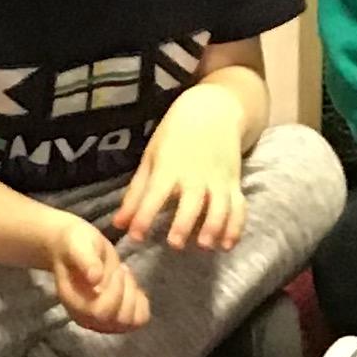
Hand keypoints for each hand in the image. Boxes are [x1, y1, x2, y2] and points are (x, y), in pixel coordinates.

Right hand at [44, 213, 148, 335]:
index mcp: (76, 304)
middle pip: (120, 320)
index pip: (102, 312)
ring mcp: (102, 322)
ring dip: (134, 296)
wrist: (73, 249)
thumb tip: (95, 279)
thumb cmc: (75, 246)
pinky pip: (138, 319)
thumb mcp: (79, 246)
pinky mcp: (115, 318)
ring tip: (124, 276)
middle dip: (127, 292)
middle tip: (121, 270)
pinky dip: (140, 302)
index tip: (117, 269)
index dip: (116, 291)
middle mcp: (88, 319)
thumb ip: (86, 261)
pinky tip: (130, 285)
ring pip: (131, 322)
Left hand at [115, 86, 246, 251]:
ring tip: (205, 245)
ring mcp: (217, 180)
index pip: (155, 195)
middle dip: (184, 223)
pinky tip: (227, 244)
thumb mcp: (151, 159)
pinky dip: (236, 226)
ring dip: (214, 226)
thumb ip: (136, 194)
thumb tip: (118, 225)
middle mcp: (195, 176)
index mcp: (169, 168)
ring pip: (220, 206)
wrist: (212, 110)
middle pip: (191, 202)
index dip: (144, 216)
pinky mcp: (234, 184)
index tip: (136, 236)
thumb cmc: (175, 136)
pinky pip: (238, 207)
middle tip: (175, 245)